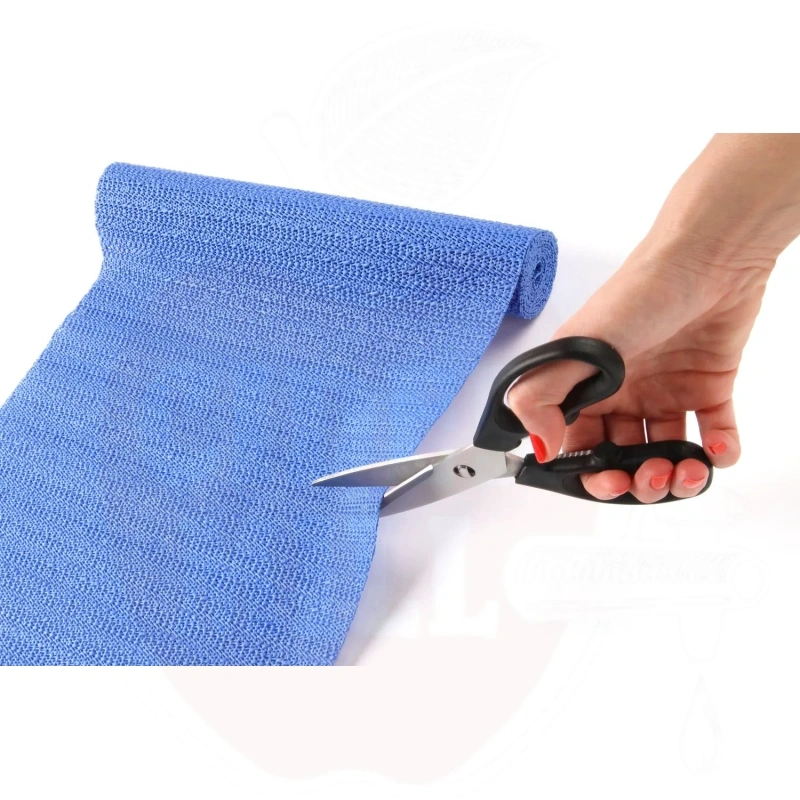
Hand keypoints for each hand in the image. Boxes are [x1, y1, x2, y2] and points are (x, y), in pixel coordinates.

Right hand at [507, 240, 771, 502]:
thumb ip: (541, 398)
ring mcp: (664, 393)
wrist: (708, 260)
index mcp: (583, 386)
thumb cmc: (639, 294)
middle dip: (633, 481)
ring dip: (675, 475)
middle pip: (621, 457)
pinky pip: (712, 435)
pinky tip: (715, 449)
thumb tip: (540, 446)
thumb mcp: (577, 348)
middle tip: (646, 478)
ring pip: (664, 453)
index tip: (605, 480)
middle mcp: (620, 394)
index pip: (577, 446)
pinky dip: (718, 452)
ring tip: (683, 469)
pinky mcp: (706, 389)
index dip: (588, 472)